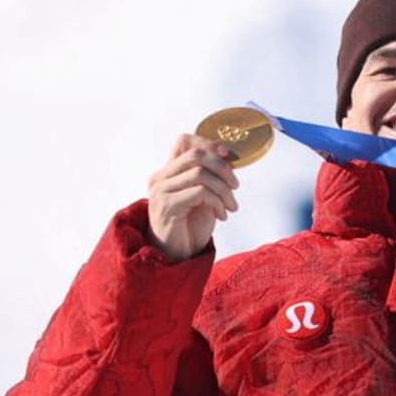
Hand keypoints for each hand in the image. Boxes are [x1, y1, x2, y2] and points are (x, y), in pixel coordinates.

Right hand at [146, 134, 239, 260]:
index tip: (228, 157)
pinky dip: (217, 202)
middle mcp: (160, 178)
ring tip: (231, 206)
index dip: (208, 143)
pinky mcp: (167, 206)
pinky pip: (200, 193)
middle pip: (196, 154)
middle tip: (235, 185)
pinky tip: (222, 215)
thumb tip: (228, 157)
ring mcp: (161, 191)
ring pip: (200, 174)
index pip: (183, 140)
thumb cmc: (190, 225)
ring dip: (224, 190)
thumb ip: (210, 176)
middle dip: (223, 168)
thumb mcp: (204, 195)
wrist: (177, 255)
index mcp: (168, 171)